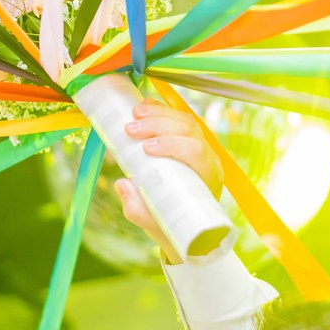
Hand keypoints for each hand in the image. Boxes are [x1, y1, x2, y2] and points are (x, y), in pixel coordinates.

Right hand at [115, 99, 223, 263]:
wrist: (182, 223)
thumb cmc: (170, 222)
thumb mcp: (152, 223)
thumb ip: (136, 208)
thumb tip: (121, 184)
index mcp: (208, 177)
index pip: (195, 152)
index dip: (173, 144)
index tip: (147, 148)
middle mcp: (208, 158)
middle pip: (189, 130)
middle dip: (159, 125)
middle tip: (131, 128)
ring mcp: (200, 146)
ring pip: (185, 120)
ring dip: (159, 113)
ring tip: (135, 113)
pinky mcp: (188, 139)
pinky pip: (178, 118)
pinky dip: (161, 110)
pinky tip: (144, 106)